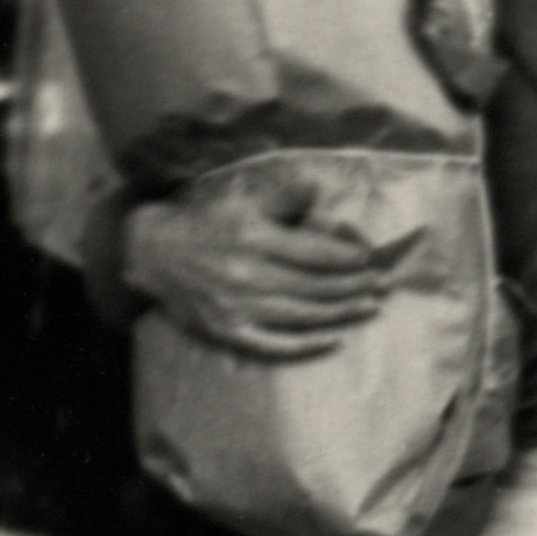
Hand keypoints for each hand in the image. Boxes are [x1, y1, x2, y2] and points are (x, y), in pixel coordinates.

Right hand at [124, 171, 392, 360]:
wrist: (153, 253)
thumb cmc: (208, 222)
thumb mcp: (246, 199)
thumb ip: (286, 195)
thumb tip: (322, 189)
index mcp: (255, 239)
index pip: (315, 254)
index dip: (348, 259)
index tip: (371, 260)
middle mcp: (247, 275)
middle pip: (315, 286)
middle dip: (354, 286)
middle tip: (384, 285)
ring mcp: (237, 308)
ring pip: (302, 315)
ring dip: (341, 313)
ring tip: (371, 307)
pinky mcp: (227, 331)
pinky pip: (274, 345)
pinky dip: (306, 346)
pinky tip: (334, 341)